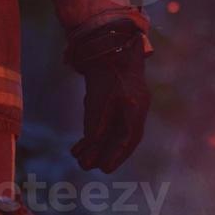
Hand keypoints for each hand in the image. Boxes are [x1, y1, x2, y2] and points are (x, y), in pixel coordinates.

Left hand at [68, 21, 149, 172]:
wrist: (110, 45)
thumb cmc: (106, 71)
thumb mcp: (99, 100)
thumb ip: (96, 125)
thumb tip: (92, 148)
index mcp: (136, 109)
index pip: (129, 139)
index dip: (117, 156)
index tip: (105, 169)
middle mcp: (135, 109)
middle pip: (120, 138)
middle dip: (104, 153)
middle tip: (86, 166)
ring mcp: (127, 104)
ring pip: (112, 132)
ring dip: (96, 145)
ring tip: (78, 156)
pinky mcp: (117, 100)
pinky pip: (108, 122)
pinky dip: (94, 133)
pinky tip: (79, 143)